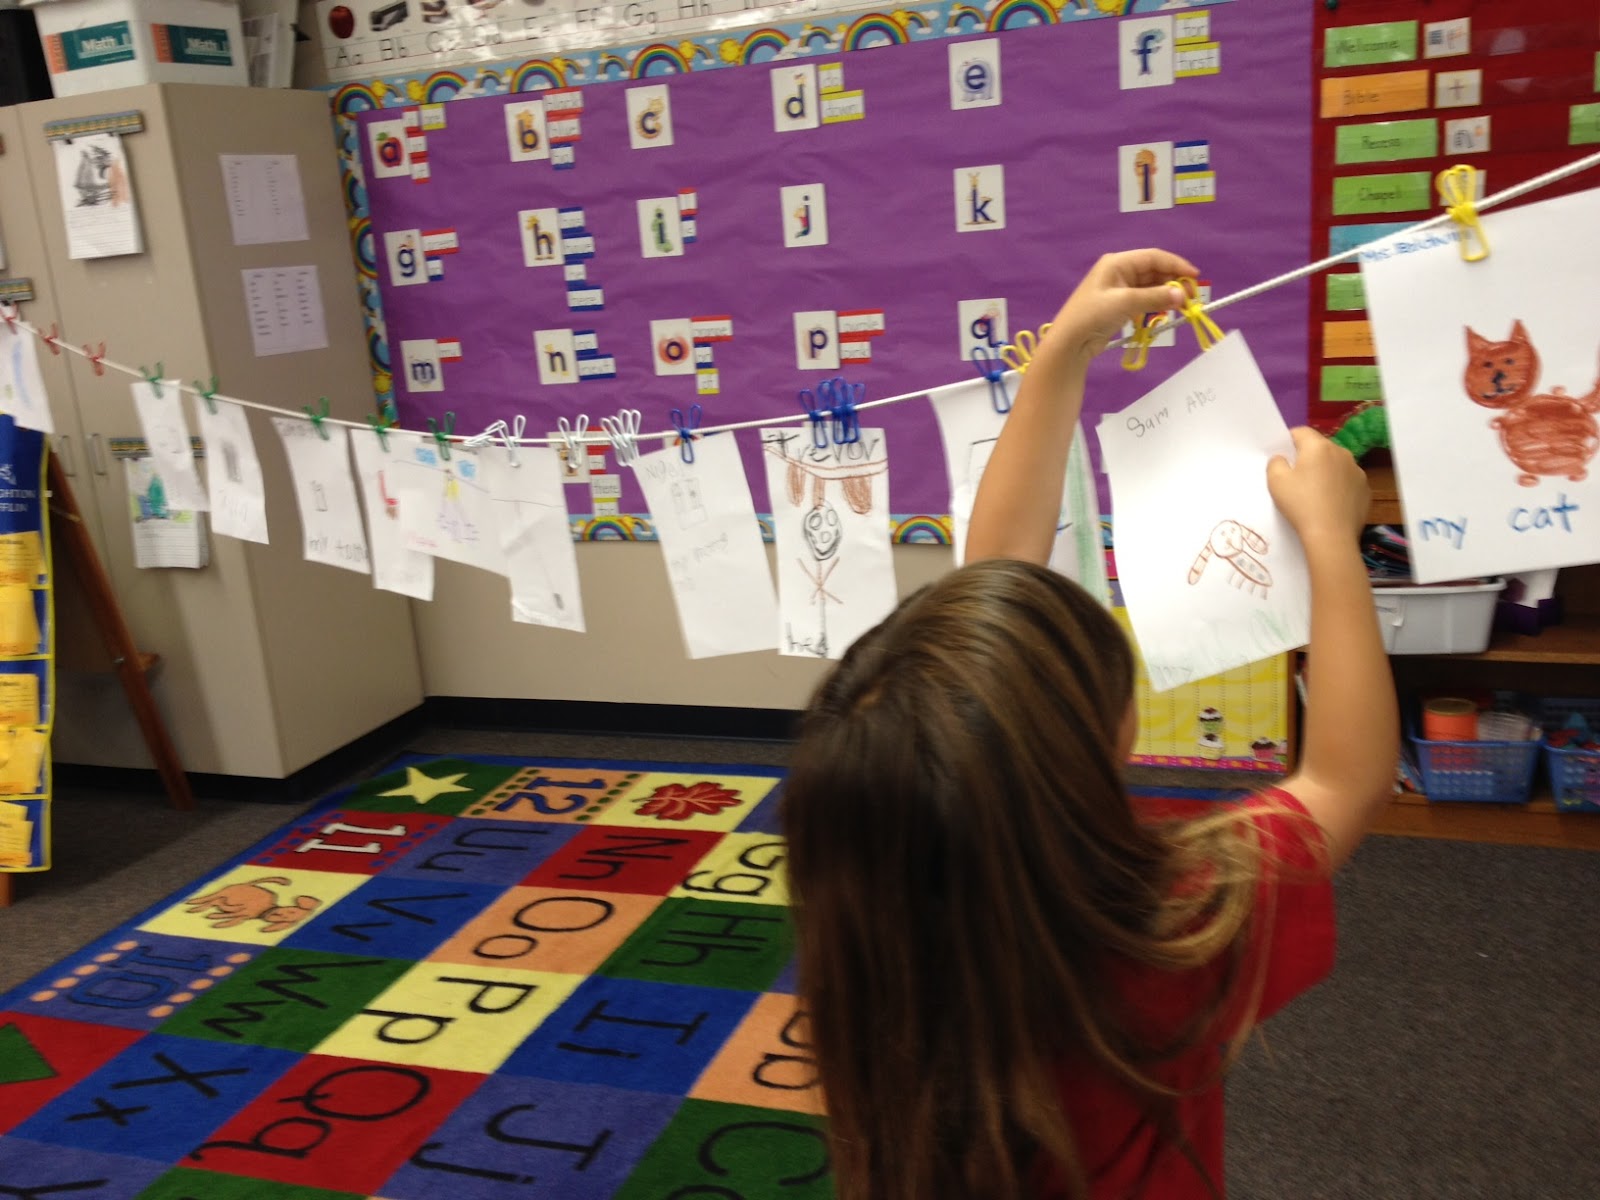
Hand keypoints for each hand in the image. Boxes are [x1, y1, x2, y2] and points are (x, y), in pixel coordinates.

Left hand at [1044, 249, 1199, 364]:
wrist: (1070, 342)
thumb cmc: (1093, 315)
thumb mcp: (1126, 303)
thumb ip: (1155, 297)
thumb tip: (1182, 295)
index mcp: (1117, 263)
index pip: (1153, 257)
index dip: (1176, 265)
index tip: (1194, 277)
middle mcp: (1119, 272)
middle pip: (1153, 272)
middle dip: (1172, 282)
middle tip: (1190, 298)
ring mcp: (1119, 289)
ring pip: (1150, 287)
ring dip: (1166, 295)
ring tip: (1181, 306)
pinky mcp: (1119, 305)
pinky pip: (1144, 300)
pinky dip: (1155, 304)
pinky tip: (1164, 312)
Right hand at [1267, 427, 1369, 544]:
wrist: (1331, 535)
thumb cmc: (1301, 505)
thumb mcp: (1276, 482)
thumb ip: (1276, 462)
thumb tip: (1283, 459)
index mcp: (1318, 447)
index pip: (1301, 432)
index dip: (1288, 440)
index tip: (1282, 455)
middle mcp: (1341, 453)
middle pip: (1320, 448)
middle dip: (1308, 457)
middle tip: (1296, 477)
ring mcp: (1357, 471)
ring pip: (1336, 464)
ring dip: (1326, 471)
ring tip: (1315, 493)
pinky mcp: (1365, 489)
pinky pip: (1348, 482)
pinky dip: (1339, 487)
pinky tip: (1330, 504)